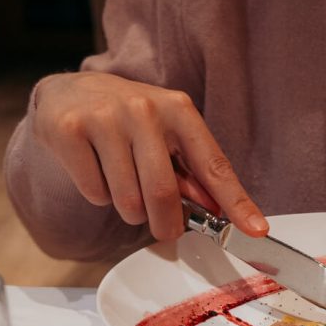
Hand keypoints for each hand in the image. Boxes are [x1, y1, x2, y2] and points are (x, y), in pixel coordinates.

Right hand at [32, 71, 267, 239]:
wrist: (68, 93)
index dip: (236, 202)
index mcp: (179, 109)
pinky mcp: (70, 130)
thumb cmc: (128, 120)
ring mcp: (106, 118)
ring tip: (123, 186)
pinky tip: (96, 170)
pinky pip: (95, 193)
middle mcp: (145, 109)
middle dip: (166, 224)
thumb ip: (191, 172)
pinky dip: (100, 196)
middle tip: (164, 231)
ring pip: (127, 199)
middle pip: (163, 192)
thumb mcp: (166, 136)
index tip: (256, 230)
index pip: (214, 164)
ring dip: (130, 210)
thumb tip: (214, 209)